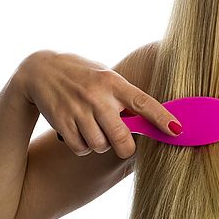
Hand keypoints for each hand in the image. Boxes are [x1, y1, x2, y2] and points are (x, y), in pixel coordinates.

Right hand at [16, 50, 181, 157]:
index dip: (162, 118)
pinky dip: (83, 147)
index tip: (178, 130)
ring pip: (101, 145)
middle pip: (122, 137)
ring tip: (96, 130)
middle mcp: (98, 96)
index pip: (143, 103)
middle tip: (125, 146)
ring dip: (102, 144)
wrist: (40, 70)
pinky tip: (80, 133)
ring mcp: (78, 109)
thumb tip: (150, 122)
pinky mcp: (61, 122)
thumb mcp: (106, 78)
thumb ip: (124, 98)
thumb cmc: (83, 76)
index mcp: (114, 83)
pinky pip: (81, 148)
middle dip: (126, 147)